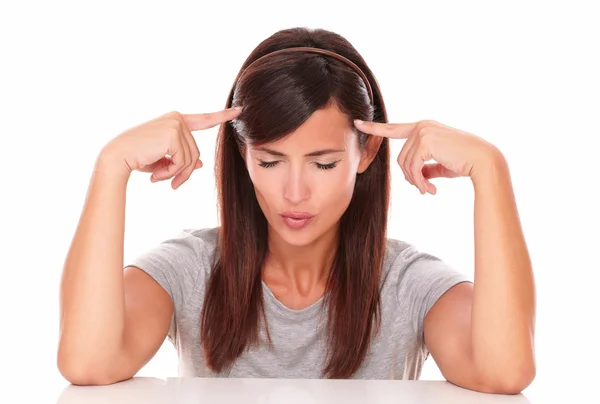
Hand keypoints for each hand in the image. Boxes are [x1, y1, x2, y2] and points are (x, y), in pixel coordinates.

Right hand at [98, 107, 241, 188]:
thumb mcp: (164, 159)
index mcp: (175, 120)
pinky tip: (157, 175)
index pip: (204, 119)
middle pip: (196, 152)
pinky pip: (183, 161)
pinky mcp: (173, 134)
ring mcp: (176, 124)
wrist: (117, 157)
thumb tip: (200, 164)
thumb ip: (182, 158)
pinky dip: (172, 172)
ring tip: (160, 178)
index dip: (222, 116)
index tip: (239, 111)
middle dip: (184, 172)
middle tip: (171, 184)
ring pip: (192, 159)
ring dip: (177, 174)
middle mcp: (177, 118)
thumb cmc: (138, 158)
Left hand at [354, 119, 501, 194]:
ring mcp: (422, 132)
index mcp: (424, 128)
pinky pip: (412, 168)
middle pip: (401, 158)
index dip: (375, 128)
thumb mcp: (441, 165)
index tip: (357, 123)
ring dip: (415, 182)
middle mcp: (421, 126)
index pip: (394, 128)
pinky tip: (430, 189)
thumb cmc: (466, 162)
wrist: (483, 161)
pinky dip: (418, 182)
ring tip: (428, 190)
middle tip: (424, 189)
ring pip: (405, 164)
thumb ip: (426, 167)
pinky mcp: (425, 141)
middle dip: (410, 177)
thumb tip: (416, 178)